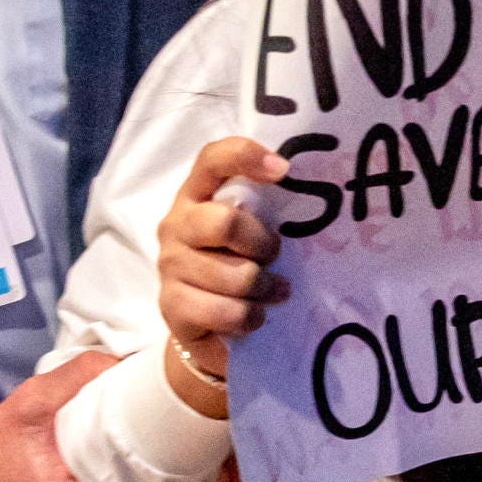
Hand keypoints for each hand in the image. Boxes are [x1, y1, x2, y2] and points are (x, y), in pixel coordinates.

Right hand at [156, 138, 290, 384]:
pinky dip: (250, 317)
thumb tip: (311, 205)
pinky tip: (251, 315)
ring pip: (237, 276)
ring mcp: (170, 264)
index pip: (212, 159)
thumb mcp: (246, 233)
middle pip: (227, 223)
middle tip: (274, 257)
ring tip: (270, 292)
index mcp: (196, 195)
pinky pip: (229, 312)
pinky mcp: (171, 305)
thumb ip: (262, 212)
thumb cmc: (234, 266)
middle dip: (263, 245)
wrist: (203, 325)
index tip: (283, 170)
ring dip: (264, 288)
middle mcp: (176, 224)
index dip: (245, 156)